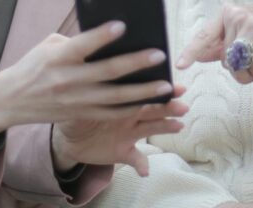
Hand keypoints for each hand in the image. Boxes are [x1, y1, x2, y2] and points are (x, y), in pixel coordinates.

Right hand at [0, 21, 175, 133]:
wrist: (11, 100)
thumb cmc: (34, 65)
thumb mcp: (49, 46)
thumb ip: (77, 41)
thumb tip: (109, 37)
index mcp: (58, 57)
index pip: (82, 45)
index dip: (101, 36)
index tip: (122, 25)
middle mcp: (67, 80)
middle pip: (106, 72)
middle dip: (136, 63)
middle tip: (160, 55)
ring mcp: (75, 101)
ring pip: (115, 97)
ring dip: (143, 92)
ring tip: (166, 85)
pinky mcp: (80, 114)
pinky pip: (111, 113)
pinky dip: (132, 108)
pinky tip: (151, 101)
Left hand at [52, 85, 188, 175]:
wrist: (69, 137)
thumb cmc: (75, 111)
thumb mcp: (78, 100)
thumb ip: (86, 93)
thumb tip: (89, 81)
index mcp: (121, 100)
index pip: (142, 92)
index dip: (158, 89)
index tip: (174, 86)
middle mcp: (130, 115)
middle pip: (153, 109)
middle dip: (169, 107)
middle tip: (183, 106)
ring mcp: (129, 134)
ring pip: (151, 129)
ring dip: (166, 127)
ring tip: (178, 126)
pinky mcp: (123, 152)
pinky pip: (136, 159)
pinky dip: (142, 165)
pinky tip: (146, 171)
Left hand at [176, 5, 252, 84]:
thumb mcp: (242, 39)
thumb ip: (220, 46)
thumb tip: (197, 55)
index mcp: (228, 14)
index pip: (205, 35)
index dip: (191, 51)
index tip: (180, 65)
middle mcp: (238, 14)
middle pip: (224, 57)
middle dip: (237, 68)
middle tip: (251, 61)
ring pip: (238, 63)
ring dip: (249, 72)